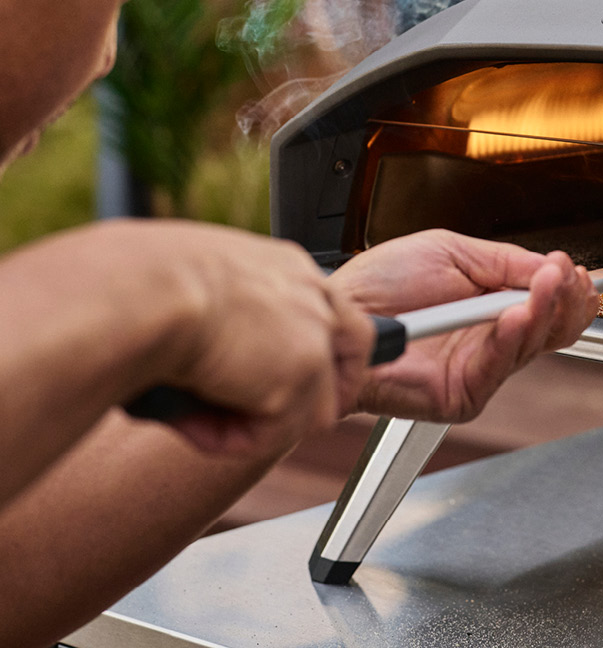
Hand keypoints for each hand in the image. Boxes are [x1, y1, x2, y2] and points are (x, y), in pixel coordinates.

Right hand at [108, 220, 373, 457]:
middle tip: (282, 420)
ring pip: (312, 408)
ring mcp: (313, 335)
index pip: (333, 310)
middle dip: (326, 392)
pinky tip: (192, 418)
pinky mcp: (301, 377)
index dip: (323, 349)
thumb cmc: (147, 282)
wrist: (143, 291)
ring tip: (200, 414)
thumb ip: (227, 311)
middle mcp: (311, 295)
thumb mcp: (199, 283)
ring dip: (260, 423)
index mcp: (286, 267)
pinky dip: (229, 438)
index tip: (300, 378)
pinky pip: (272, 435)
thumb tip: (215, 346)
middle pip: (355, 350)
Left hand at [329, 229, 598, 422]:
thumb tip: (549, 266)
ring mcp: (479, 368)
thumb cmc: (380, 284)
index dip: (567, 289)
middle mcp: (491, 339)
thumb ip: (504, 260)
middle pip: (552, 328)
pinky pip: (498, 366)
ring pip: (532, 344)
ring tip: (546, 285)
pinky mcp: (462, 393)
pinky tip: (516, 315)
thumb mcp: (450, 251)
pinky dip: (511, 337)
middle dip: (565, 299)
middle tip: (565, 276)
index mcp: (492, 304)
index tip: (570, 269)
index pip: (548, 303)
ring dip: (542, 310)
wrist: (341, 313)